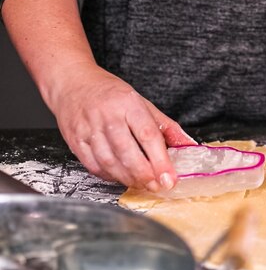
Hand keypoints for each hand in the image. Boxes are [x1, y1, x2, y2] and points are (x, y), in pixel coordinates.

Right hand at [49, 63, 195, 190]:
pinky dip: (110, 176)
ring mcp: (88, 129)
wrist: (73, 83)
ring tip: (142, 184)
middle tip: (157, 186)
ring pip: (110, 162)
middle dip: (145, 174)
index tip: (169, 178)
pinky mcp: (75, 140)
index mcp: (129, 104)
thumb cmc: (112, 94)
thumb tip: (188, 145)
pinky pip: (94, 165)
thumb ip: (166, 127)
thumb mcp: (143, 104)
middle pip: (127, 152)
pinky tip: (121, 177)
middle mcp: (107, 116)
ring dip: (128, 178)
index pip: (148, 135)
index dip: (160, 161)